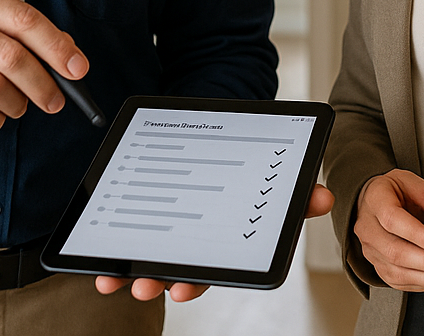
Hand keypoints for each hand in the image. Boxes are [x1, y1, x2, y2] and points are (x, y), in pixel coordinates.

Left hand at [94, 183, 336, 301]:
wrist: (219, 134)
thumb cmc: (248, 165)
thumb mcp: (272, 178)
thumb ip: (294, 192)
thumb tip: (321, 196)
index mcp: (226, 243)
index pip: (212, 269)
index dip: (195, 282)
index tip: (180, 289)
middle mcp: (196, 246)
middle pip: (178, 270)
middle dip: (159, 281)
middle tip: (146, 286)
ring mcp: (170, 236)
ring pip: (152, 262)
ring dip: (134, 275)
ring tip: (116, 282)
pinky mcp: (149, 221)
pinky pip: (131, 244)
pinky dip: (116, 260)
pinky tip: (102, 270)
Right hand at [352, 169, 423, 290]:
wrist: (379, 203)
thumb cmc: (400, 192)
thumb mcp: (414, 184)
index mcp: (375, 199)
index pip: (392, 219)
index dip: (417, 235)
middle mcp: (367, 226)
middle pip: (394, 250)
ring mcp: (369, 249)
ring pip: (395, 271)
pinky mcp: (377, 266)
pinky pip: (398, 281)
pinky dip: (423, 284)